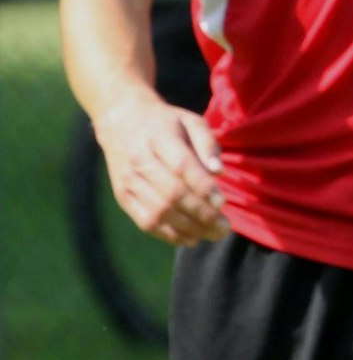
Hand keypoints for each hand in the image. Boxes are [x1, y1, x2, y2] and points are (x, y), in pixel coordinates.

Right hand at [93, 92, 228, 246]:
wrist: (121, 122)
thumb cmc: (165, 122)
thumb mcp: (191, 121)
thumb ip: (207, 144)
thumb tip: (219, 172)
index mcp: (158, 138)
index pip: (181, 166)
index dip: (202, 187)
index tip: (223, 202)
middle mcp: (139, 162)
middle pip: (171, 194)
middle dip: (201, 214)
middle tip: (224, 227)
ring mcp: (129, 183)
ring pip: (159, 213)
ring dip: (189, 228)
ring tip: (214, 234)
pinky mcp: (124, 198)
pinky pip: (146, 222)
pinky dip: (169, 235)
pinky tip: (191, 238)